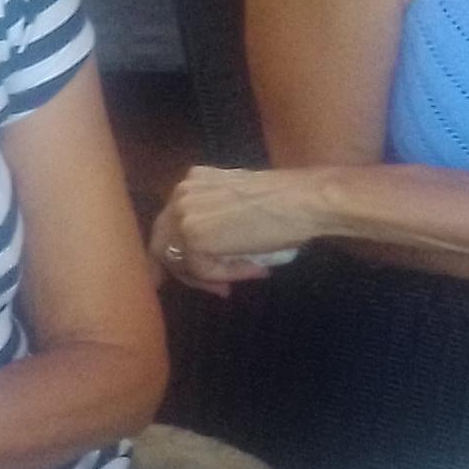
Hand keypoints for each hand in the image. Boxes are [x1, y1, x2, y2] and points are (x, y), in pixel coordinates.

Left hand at [153, 164, 319, 294]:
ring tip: (237, 281)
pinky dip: (227, 275)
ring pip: (179, 261)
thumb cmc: (286, 203)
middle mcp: (181, 192)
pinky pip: (201, 270)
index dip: (185, 253)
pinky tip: (256, 268)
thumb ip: (217, 221)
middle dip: (189, 271)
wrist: (304, 201)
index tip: (204, 273)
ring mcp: (183, 213)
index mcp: (192, 180)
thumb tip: (210, 256)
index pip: (172, 225)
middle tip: (219, 287)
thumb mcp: (240, 205)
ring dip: (208, 276)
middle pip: (164, 244)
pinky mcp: (193, 236)